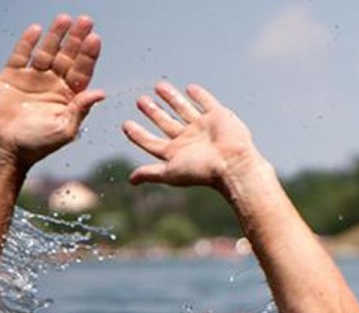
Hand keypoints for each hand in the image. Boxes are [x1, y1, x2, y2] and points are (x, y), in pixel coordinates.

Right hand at [0, 14, 104, 168]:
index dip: (89, 55)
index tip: (95, 39)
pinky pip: (21, 55)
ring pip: (47, 52)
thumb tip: (100, 93)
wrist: (4, 150)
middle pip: (68, 57)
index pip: (82, 71)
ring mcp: (33, 79)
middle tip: (86, 21)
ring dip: (56, 36)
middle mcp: (53, 86)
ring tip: (65, 19)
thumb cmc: (37, 145)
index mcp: (69, 98)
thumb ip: (81, 109)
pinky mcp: (11, 76)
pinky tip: (37, 30)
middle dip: (77, 40)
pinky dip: (28, 42)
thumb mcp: (65, 129)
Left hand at [122, 82, 257, 190]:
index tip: (126, 125)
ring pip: (183, 109)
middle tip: (140, 101)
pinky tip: (190, 88)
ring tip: (158, 86)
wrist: (232, 163)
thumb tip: (131, 180)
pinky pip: (206, 103)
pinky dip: (199, 95)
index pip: (152, 142)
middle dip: (153, 112)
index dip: (139, 134)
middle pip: (166, 123)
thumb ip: (151, 173)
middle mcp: (189, 139)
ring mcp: (203, 127)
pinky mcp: (218, 116)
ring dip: (171, 98)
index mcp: (177, 152)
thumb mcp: (171, 172)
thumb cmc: (202, 170)